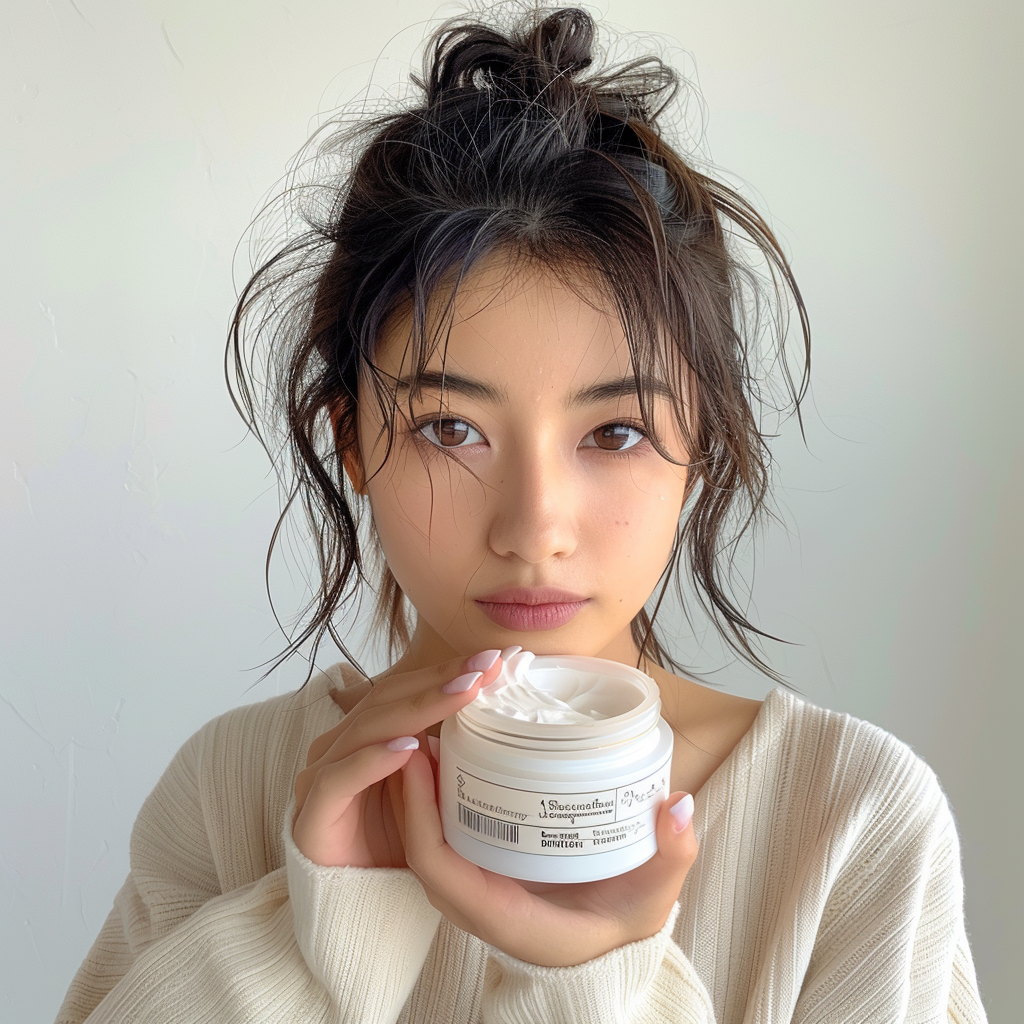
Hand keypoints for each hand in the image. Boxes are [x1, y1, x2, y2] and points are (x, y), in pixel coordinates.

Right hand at [291, 650, 504, 867]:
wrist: (358, 906)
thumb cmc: (396, 843)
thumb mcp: (430, 790)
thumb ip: (445, 752)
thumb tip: (494, 712)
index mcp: (365, 734)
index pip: (406, 688)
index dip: (447, 671)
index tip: (493, 660)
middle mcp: (338, 745)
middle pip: (389, 698)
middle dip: (440, 680)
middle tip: (486, 667)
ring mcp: (319, 776)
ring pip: (368, 728)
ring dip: (417, 708)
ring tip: (462, 694)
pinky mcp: (311, 813)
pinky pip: (341, 777)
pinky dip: (374, 760)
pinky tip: (409, 749)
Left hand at [395, 748, 697, 966]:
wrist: (613, 948)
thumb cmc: (626, 922)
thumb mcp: (655, 893)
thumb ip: (672, 854)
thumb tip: (678, 805)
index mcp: (505, 915)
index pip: (438, 866)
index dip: (418, 812)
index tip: (416, 757)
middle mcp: (478, 906)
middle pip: (418, 847)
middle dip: (407, 790)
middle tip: (417, 725)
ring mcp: (475, 890)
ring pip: (425, 841)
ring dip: (415, 791)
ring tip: (425, 730)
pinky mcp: (482, 873)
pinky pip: (442, 838)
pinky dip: (433, 799)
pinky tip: (444, 755)